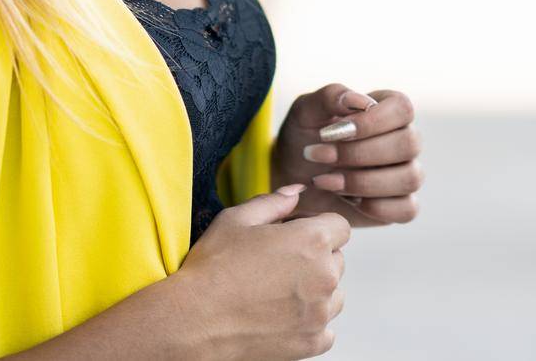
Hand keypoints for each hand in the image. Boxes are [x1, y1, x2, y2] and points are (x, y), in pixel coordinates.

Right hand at [172, 183, 350, 359]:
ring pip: (334, 295)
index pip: (340, 227)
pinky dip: (309, 322)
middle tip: (278, 263)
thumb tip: (296, 192)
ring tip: (278, 291)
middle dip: (316, 257)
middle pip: (337, 260)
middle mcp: (324, 277)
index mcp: (312, 241)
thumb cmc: (213, 267)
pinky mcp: (312, 342)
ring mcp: (320, 313)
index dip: (318, 226)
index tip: (296, 234)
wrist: (195, 320)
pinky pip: (326, 329)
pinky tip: (281, 315)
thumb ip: (273, 202)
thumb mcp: (236, 219)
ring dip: (316, 290)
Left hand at [270, 84, 423, 227]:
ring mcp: (406, 173)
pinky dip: (373, 206)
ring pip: (410, 178)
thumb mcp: (305, 112)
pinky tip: (344, 199)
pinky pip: (407, 209)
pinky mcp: (402, 205)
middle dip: (359, 154)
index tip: (330, 132)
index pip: (402, 108)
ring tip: (323, 180)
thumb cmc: (303, 138)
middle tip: (319, 156)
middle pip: (409, 144)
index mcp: (387, 109)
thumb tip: (361, 100)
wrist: (293, 178)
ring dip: (362, 181)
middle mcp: (404, 139)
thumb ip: (330, 97)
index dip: (370, 122)